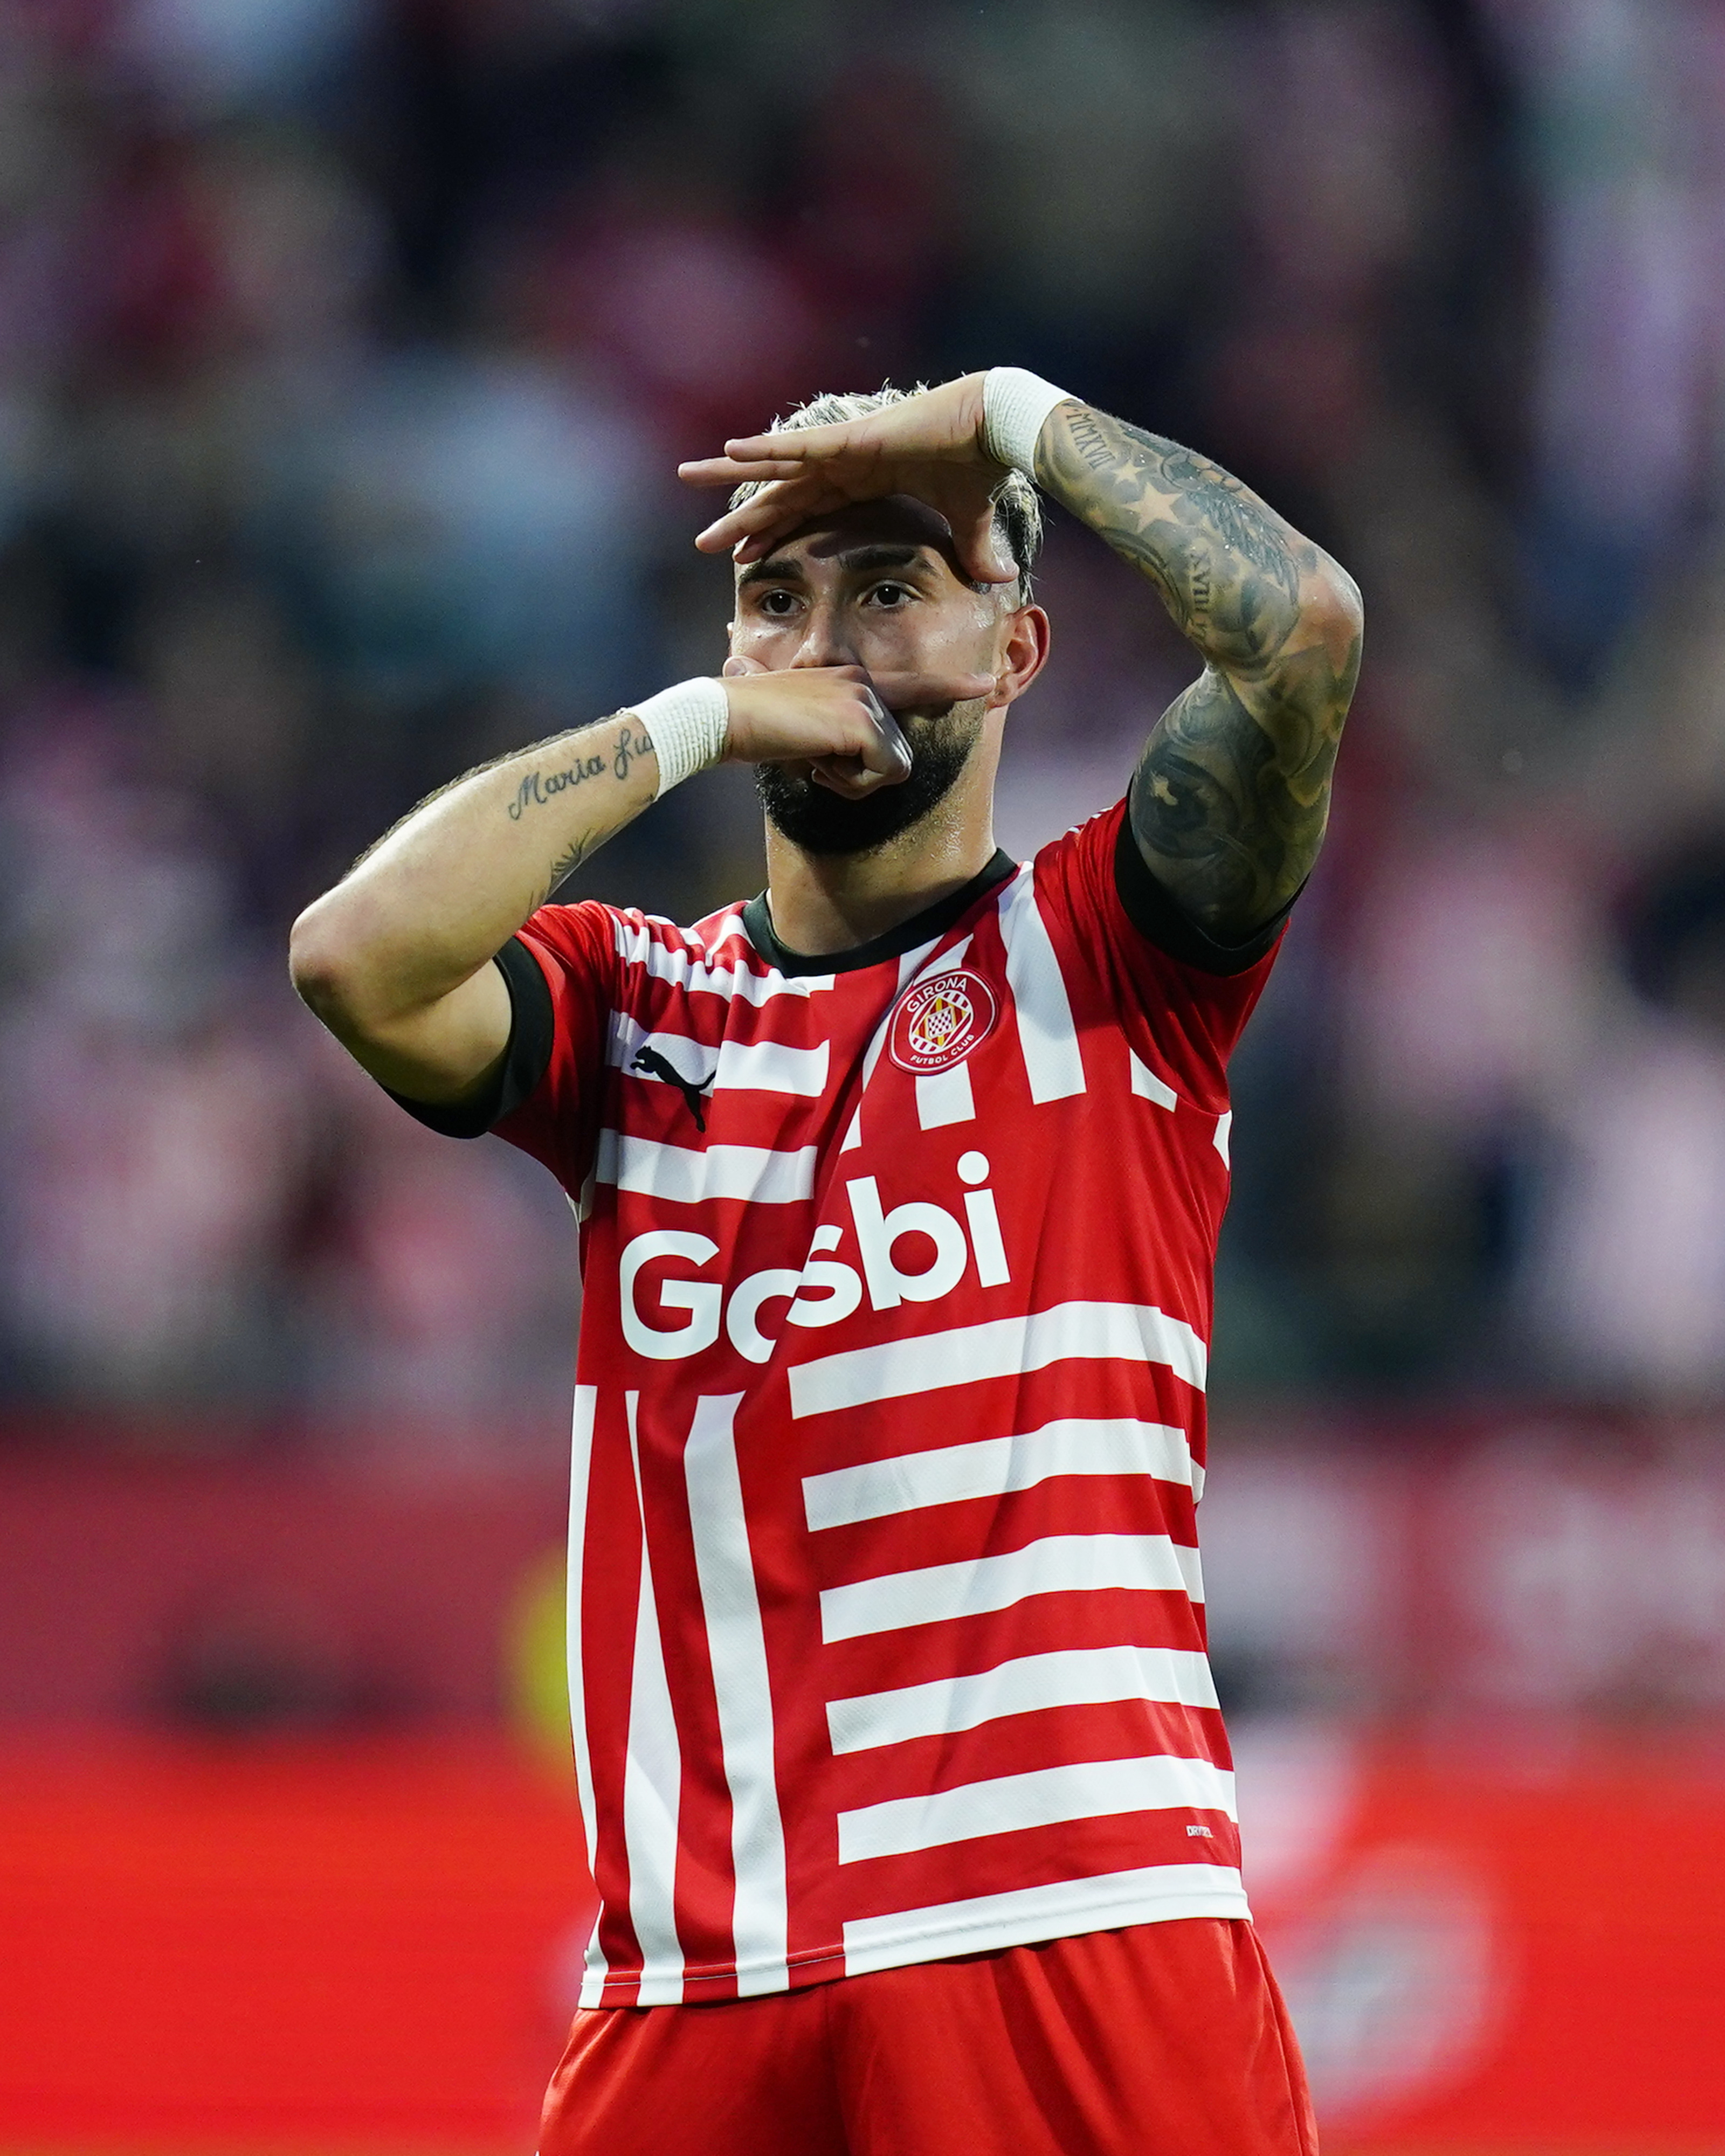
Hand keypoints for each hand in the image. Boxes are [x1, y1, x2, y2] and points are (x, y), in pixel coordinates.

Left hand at [678, 375, 1014, 583]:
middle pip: (780, 496)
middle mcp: (844, 463)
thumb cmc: (981, 464)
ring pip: (775, 467)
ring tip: (687, 475)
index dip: (775, 533)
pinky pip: (800, 449)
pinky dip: (766, 450)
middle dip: (742, 519)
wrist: (996, 428)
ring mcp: (843, 449)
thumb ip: (974, 549)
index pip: (807, 512)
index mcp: (864, 481)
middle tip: (703, 543)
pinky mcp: (851, 440)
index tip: (745, 555)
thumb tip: (1002, 581)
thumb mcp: (969, 521)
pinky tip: (730, 451)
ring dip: (731, 473)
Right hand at [719, 658, 994, 797]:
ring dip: (853, 780)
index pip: (913, 684)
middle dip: (861, 774)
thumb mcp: (798, 732)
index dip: (952, 687)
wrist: (721, 717)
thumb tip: (824, 759)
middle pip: (898, 751)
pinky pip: (882, 774)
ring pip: (894, 766)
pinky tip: (816, 765)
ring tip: (813, 760)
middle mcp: (865, 681)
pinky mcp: (863, 722)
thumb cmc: (749, 728)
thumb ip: (828, 740)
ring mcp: (866, 699)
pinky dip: (849, 783)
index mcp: (851, 679)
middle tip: (816, 763)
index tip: (987, 684)